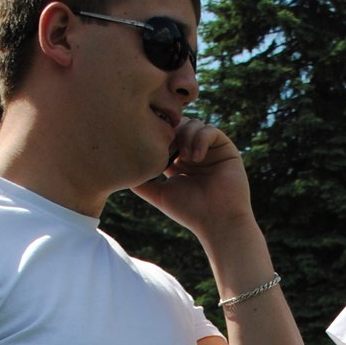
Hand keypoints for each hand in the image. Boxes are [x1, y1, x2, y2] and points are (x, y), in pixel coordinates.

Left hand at [130, 117, 251, 234]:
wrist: (218, 220)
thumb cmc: (189, 211)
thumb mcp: (159, 194)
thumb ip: (141, 182)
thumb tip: (120, 170)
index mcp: (178, 162)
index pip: (165, 136)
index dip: (158, 135)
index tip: (153, 145)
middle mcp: (194, 153)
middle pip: (178, 125)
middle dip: (171, 132)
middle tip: (167, 149)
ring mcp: (210, 149)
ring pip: (193, 124)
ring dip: (186, 136)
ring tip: (185, 158)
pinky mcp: (225, 148)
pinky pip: (210, 130)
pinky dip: (200, 139)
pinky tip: (196, 158)